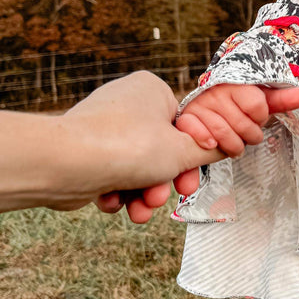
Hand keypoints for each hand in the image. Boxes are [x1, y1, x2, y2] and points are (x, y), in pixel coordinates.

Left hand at [100, 79, 298, 224]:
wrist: (64, 163)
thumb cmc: (127, 147)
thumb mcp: (183, 151)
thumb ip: (212, 151)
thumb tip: (232, 145)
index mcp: (152, 90)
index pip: (188, 125)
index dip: (192, 157)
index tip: (191, 177)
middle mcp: (127, 103)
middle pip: (162, 150)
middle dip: (164, 182)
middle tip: (167, 195)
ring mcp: (104, 126)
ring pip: (139, 168)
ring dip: (144, 193)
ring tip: (139, 208)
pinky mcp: (86, 150)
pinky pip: (115, 175)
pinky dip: (119, 193)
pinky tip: (115, 202)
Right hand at [174, 82, 298, 158]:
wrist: (207, 99)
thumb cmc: (238, 102)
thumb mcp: (260, 99)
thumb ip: (281, 99)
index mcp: (238, 85)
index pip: (257, 106)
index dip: (260, 117)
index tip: (257, 117)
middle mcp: (218, 93)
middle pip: (243, 125)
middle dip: (250, 136)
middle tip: (247, 135)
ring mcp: (201, 106)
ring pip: (223, 135)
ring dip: (233, 146)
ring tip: (235, 144)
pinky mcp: (186, 118)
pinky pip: (196, 134)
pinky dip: (206, 143)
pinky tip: (212, 145)